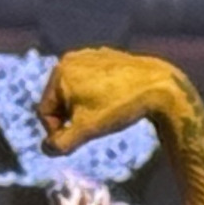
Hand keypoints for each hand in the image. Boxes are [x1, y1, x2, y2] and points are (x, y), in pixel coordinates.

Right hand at [40, 48, 191, 154]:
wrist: (159, 87)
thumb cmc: (118, 107)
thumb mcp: (85, 130)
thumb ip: (60, 144)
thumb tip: (46, 149)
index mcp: (60, 72)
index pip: (44, 112)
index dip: (56, 132)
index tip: (76, 141)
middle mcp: (71, 59)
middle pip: (58, 100)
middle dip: (70, 118)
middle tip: (92, 127)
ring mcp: (89, 56)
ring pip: (74, 92)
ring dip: (82, 109)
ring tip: (103, 115)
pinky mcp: (105, 57)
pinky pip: (90, 83)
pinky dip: (95, 96)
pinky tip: (112, 102)